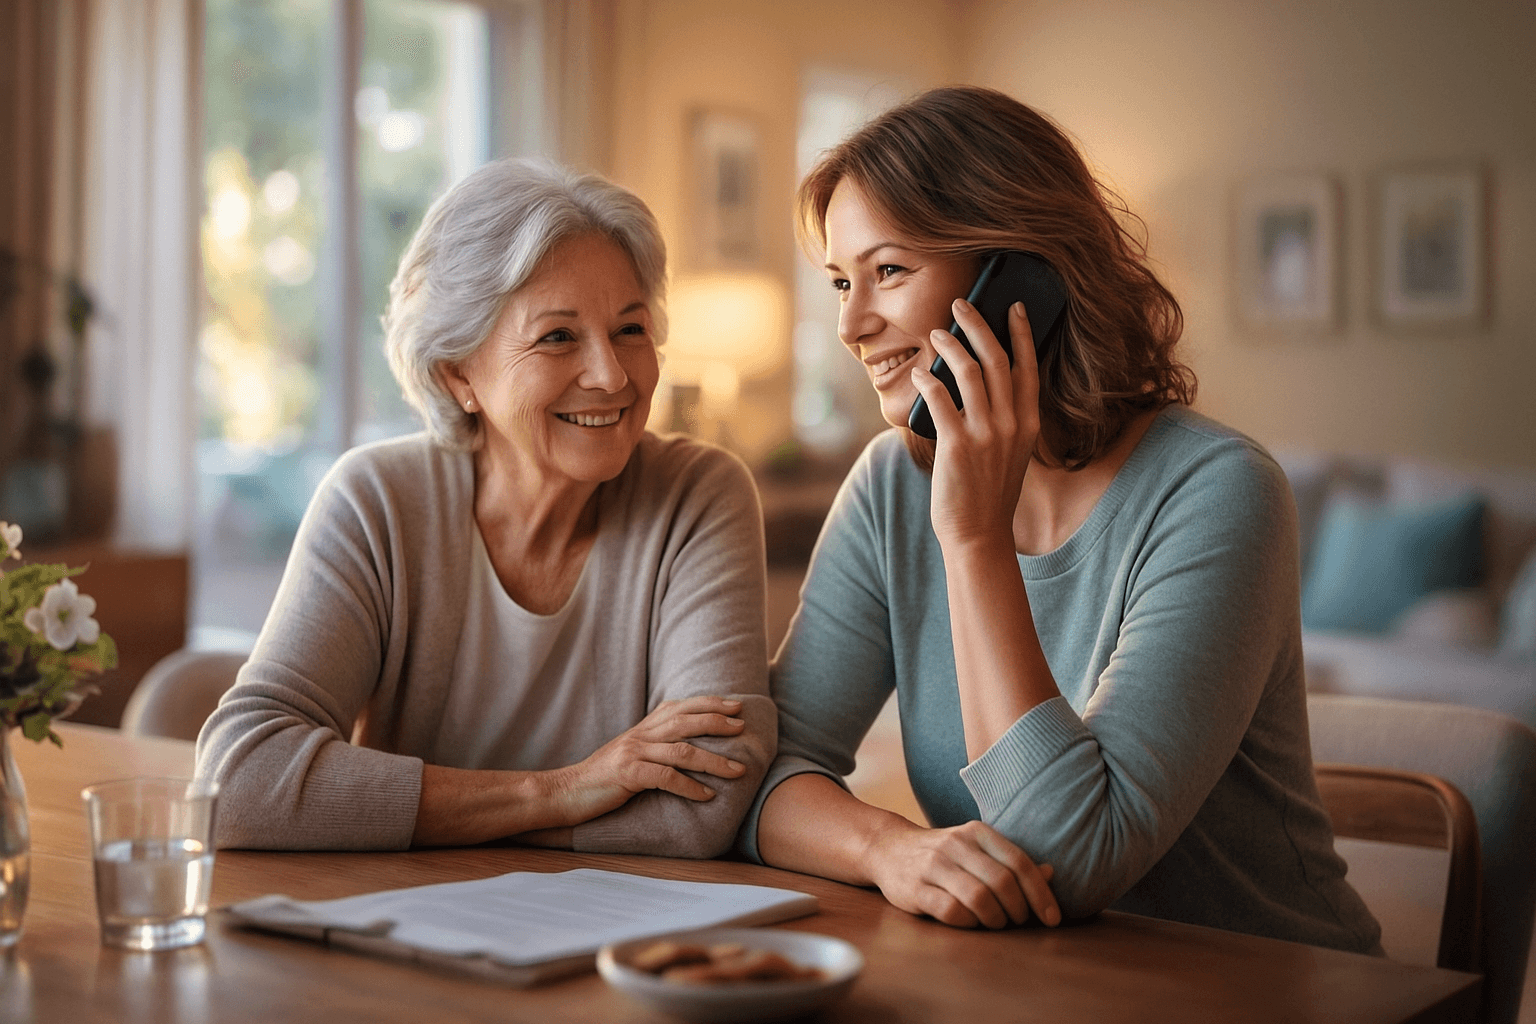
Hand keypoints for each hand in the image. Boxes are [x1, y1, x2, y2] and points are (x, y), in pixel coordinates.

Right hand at [548, 695, 747, 824]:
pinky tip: (707, 796)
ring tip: (738, 770)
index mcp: (643, 729)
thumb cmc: (603, 779)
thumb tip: (688, 747)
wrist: (565, 791)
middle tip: (742, 728)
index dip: (709, 704)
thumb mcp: (630, 755)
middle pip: (685, 721)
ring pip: (682, 751)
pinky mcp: (627, 774)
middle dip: (717, 722)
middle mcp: (640, 735)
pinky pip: (666, 779)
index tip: (735, 707)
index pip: (680, 707)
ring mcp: (633, 753)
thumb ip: (655, 746)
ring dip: (714, 761)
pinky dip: (690, 787)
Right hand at [864, 817, 1059, 928]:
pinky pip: (951, 911)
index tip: (1052, 917)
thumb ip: (1011, 861)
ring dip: (996, 919)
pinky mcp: (915, 889)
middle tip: (1019, 921)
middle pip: (1002, 882)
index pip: (1018, 862)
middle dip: (1019, 910)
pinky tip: (970, 923)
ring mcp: (933, 866)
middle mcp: (956, 844)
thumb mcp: (977, 849)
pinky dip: (969, 923)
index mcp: (977, 832)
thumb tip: (1051, 872)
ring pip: (979, 898)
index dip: (1040, 893)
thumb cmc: (943, 854)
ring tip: (996, 923)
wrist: (887, 848)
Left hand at [911, 299, 1041, 547]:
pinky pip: (939, 398)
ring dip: (949, 345)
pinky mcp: (957, 444)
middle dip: (978, 324)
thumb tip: (976, 382)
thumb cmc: (988, 492)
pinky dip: (927, 379)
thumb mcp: (1009, 452)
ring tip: (937, 333)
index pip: (1027, 367)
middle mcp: (1011, 424)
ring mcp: (985, 433)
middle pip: (996, 358)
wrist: (979, 534)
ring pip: (968, 370)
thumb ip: (1002, 419)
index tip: (1014, 307)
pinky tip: (919, 373)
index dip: (1021, 333)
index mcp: (1028, 424)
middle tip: (961, 305)